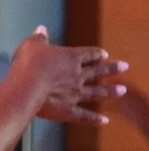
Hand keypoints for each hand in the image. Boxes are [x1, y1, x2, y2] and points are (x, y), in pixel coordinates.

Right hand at [11, 26, 126, 124]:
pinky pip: (84, 115)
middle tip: (125, 67)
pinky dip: (94, 119)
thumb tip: (41, 29)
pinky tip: (104, 121)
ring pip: (96, 92)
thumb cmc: (27, 65)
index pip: (88, 54)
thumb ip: (39, 38)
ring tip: (122, 91)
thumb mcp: (31, 46)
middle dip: (112, 68)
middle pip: (98, 71)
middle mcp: (77, 75)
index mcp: (70, 58)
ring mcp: (75, 93)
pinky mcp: (67, 110)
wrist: (25, 89)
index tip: (104, 54)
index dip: (96, 53)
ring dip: (109, 91)